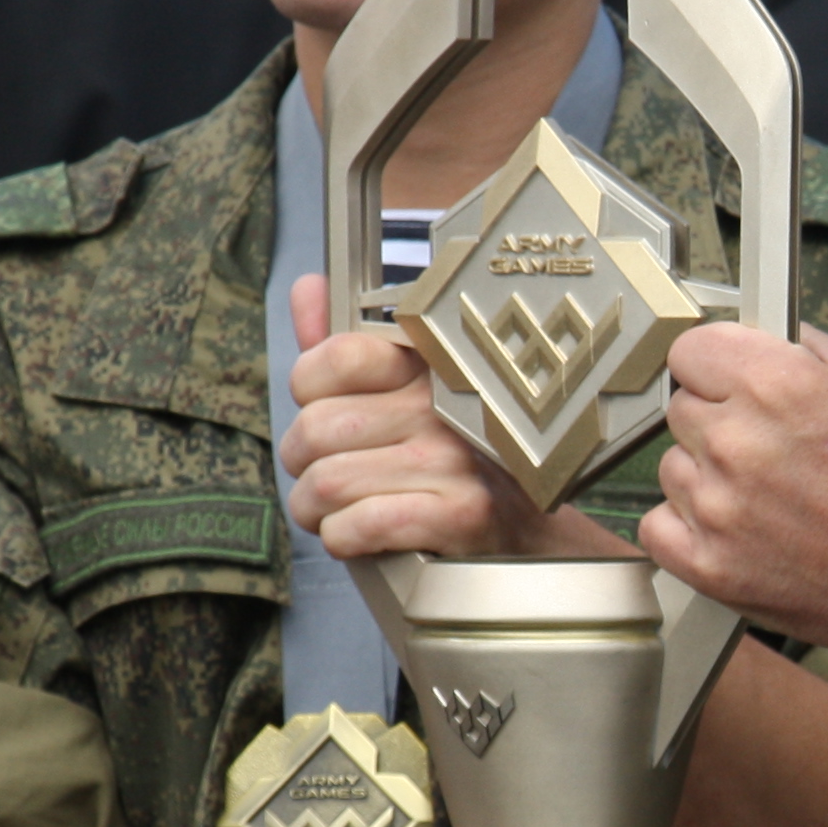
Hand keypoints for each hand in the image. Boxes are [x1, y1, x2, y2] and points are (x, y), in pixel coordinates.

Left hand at [284, 276, 594, 566]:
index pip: (337, 357)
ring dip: (316, 509)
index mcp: (427, 364)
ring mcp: (454, 459)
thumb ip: (347, 349)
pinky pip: (358, 526)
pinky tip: (362, 536)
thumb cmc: (452, 464)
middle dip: (302, 465)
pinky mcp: (459, 514)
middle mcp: (441, 404)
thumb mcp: (403, 395)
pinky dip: (342, 539)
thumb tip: (307, 287)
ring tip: (337, 511)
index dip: (309, 392)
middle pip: (315, 428)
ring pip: (327, 483)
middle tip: (325, 475)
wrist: (525, 533)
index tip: (325, 410)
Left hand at [646, 322, 827, 665]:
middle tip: (770, 445)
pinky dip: (689, 527)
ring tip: (766, 495)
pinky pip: (659, 526)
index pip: (690, 349)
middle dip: (720, 420)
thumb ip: (815, 346)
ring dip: (707, 476)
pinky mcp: (709, 565)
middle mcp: (739, 442)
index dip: (716, 364)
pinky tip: (736, 527)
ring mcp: (718, 509)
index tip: (730, 379)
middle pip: (682, 408)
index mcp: (778, 385)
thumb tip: (777, 334)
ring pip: (673, 467)